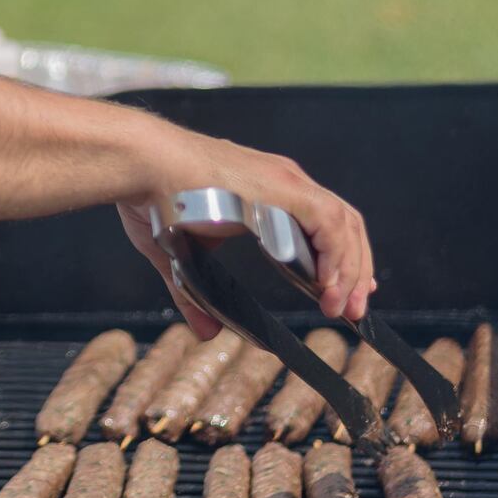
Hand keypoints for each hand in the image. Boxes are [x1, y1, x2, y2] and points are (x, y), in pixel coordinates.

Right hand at [117, 128, 374, 337]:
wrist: (143, 166)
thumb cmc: (153, 197)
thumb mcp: (179, 257)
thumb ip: (194, 295)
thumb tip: (205, 331)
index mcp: (267, 193)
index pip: (324, 223)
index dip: (340, 259)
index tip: (340, 292)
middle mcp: (284, 183)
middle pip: (345, 224)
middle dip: (354, 271)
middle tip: (352, 311)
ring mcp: (287, 183)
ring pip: (345, 224)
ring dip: (350, 269)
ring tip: (342, 307)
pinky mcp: (285, 188)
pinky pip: (330, 223)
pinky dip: (337, 257)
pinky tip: (328, 286)